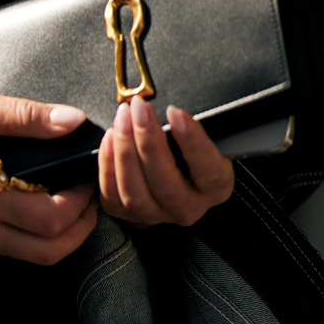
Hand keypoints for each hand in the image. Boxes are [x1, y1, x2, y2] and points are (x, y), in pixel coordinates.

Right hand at [0, 94, 97, 264]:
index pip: (50, 219)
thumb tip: (72, 121)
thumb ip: (25, 116)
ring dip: (62, 236)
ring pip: (34, 256)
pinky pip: (12, 250)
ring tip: (71, 200)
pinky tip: (40, 204)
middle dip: (81, 227)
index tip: (86, 175)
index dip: (80, 201)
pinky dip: (37, 235)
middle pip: (50, 251)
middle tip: (89, 196)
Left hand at [96, 98, 234, 228]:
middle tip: (139, 108)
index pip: (208, 171)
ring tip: (123, 118)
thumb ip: (193, 125)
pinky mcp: (129, 214)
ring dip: (125, 152)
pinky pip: (112, 195)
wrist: (173, 165)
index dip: (192, 142)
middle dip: (148, 141)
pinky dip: (108, 164)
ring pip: (135, 194)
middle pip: (165, 185)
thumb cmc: (189, 143)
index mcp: (215, 187)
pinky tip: (110, 137)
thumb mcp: (204, 134)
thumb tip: (176, 110)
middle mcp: (188, 207)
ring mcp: (157, 215)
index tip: (175, 112)